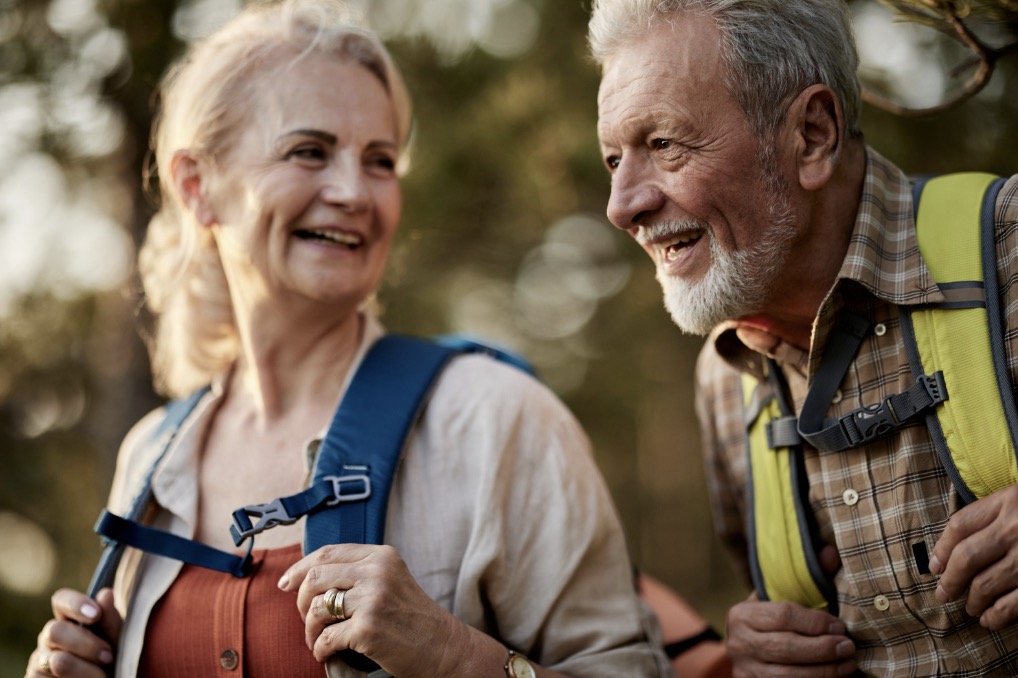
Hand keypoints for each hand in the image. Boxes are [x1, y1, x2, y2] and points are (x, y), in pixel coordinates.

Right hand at [26, 587, 119, 677]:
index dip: (76, 604)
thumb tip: (105, 593)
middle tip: (109, 656)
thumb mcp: (116, 640)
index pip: (61, 600)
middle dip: (86, 645)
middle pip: (55, 631)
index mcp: (69, 618)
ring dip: (86, 671)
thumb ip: (110, 621)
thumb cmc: (111, 659)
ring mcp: (39, 659)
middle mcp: (50, 636)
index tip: (96, 614)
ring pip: (57, 662)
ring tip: (103, 676)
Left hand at [278, 543, 472, 675]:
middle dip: (300, 602)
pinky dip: (320, 649)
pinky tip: (327, 654)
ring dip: (309, 630)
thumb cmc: (413, 619)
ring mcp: (373, 599)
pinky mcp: (368, 627)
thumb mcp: (390, 581)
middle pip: (315, 578)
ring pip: (315, 608)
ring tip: (317, 641)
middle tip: (306, 620)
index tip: (286, 583)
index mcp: (381, 556)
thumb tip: (307, 578)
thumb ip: (358, 573)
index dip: (300, 568)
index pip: (328, 553)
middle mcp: (377, 572)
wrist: (443, 647)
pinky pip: (325, 638)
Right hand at [726, 544, 853, 676]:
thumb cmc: (771, 622)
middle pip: (786, 647)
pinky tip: (834, 677)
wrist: (747, 651)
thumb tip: (830, 553)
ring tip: (848, 664)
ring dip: (824, 671)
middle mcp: (738, 643)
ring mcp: (745, 670)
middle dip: (822, 648)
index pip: (783, 615)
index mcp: (742, 614)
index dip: (815, 622)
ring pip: (788, 675)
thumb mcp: (780, 599)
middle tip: (848, 646)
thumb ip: (806, 577)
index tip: (840, 625)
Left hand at [930, 484, 1017, 629]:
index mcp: (1008, 502)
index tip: (935, 566)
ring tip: (970, 607)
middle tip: (942, 593)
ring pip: (986, 584)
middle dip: (950, 580)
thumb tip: (947, 555)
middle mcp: (1017, 528)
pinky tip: (990, 620)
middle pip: (966, 557)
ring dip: (972, 601)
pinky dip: (997, 615)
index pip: (960, 526)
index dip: (942, 549)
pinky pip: (1012, 604)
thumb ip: (990, 516)